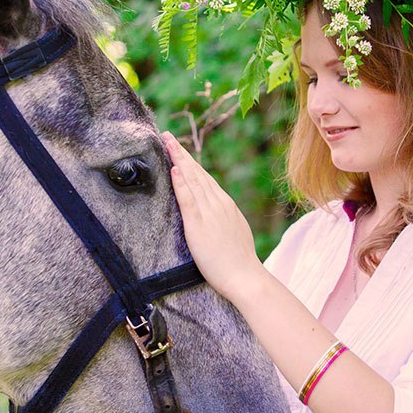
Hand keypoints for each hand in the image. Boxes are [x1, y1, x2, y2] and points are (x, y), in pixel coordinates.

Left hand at [162, 132, 264, 302]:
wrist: (245, 277)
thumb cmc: (239, 262)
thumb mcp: (233, 231)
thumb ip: (223, 219)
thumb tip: (215, 214)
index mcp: (225, 205)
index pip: (204, 178)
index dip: (190, 162)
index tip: (179, 149)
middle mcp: (218, 204)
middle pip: (196, 173)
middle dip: (181, 153)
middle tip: (167, 136)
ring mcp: (209, 213)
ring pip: (192, 180)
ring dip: (178, 160)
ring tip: (166, 143)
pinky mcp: (199, 226)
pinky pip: (188, 200)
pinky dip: (181, 183)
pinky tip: (174, 170)